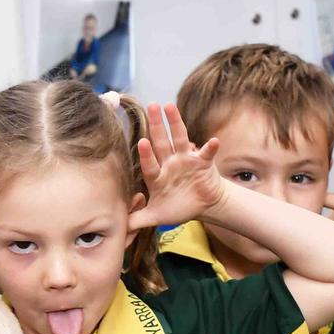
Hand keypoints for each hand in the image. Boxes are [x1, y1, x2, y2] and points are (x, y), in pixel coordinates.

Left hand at [128, 104, 226, 229]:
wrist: (203, 204)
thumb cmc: (179, 207)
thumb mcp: (157, 216)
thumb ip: (138, 219)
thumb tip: (119, 227)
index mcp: (157, 175)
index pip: (150, 164)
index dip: (146, 155)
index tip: (141, 142)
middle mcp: (169, 163)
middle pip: (162, 142)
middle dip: (157, 125)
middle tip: (151, 105)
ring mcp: (186, 160)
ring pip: (180, 138)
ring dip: (176, 123)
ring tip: (170, 107)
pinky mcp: (203, 162)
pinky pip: (206, 153)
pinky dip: (210, 147)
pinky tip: (213, 141)